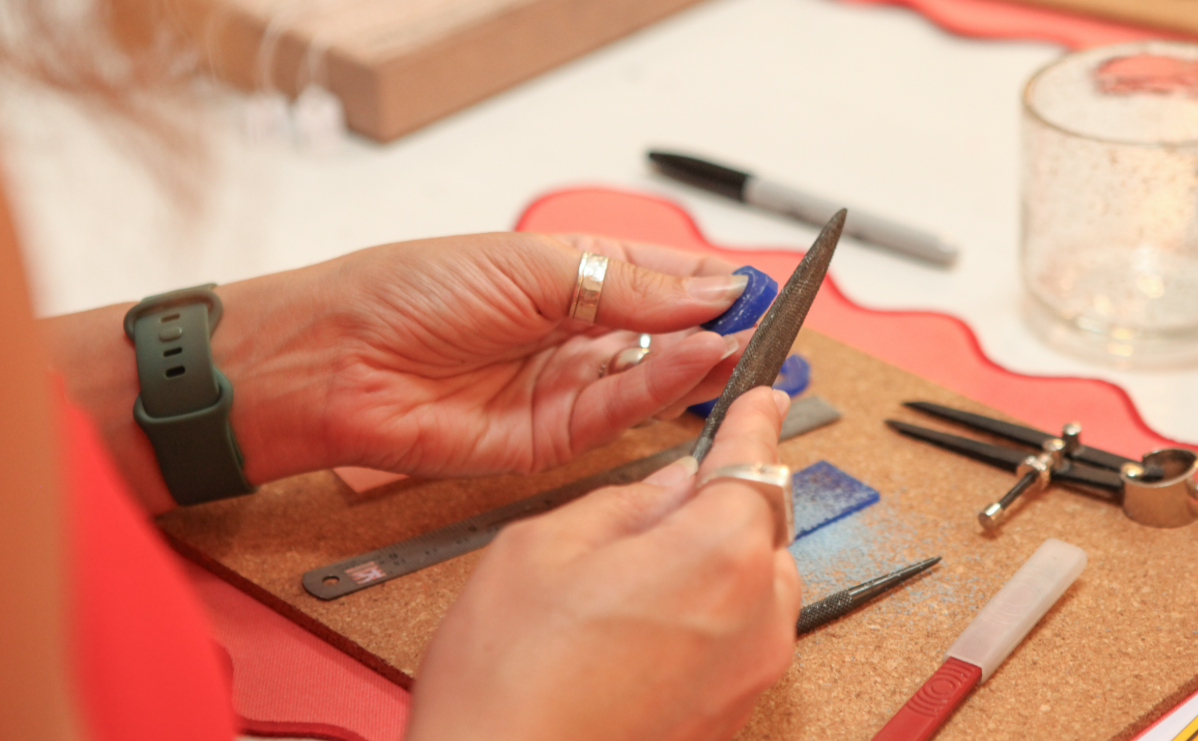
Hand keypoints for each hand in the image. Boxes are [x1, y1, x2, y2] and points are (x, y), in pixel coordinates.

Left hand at [213, 232, 752, 481]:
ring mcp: (566, 387)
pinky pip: (621, 411)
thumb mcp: (531, 267)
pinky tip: (695, 360)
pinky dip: (662, 386)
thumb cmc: (411, 291)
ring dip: (702, 360)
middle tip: (776, 328)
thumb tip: (711, 287)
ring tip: (748, 344)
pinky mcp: (554, 439)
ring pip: (655, 377)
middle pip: (670, 334)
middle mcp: (575, 333)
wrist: (336, 361)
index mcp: (569, 275)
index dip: (715, 283)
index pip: (664, 278)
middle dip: (723, 330)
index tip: (765, 286)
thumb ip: (628, 287)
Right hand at [408, 387, 800, 740]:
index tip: (762, 399)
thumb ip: (624, 501)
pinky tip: (637, 627)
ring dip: (712, 563)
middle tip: (659, 502)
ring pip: (753, 585)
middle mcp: (757, 617)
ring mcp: (751, 674)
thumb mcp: (544, 548)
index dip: (755, 421)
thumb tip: (671, 484)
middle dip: (722, 503)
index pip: (756, 462)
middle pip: (763, 527)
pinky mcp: (733, 714)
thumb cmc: (511, 683)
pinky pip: (738, 637)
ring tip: (630, 579)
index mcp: (719, 555)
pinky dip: (705, 615)